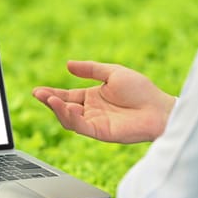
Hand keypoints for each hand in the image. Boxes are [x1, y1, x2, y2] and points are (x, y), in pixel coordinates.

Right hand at [32, 60, 175, 142]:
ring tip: (50, 99)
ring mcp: (94, 122)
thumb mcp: (113, 72)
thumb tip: (68, 64)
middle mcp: (90, 111)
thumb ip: (90, 69)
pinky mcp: (99, 132)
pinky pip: (80, 126)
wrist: (159, 108)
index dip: (52, 93)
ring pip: (68, 119)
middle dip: (49, 101)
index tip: (38, 90)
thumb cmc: (141, 90)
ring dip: (57, 109)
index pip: (66, 95)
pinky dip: (71, 118)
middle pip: (63, 107)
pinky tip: (67, 107)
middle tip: (38, 94)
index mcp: (91, 97)